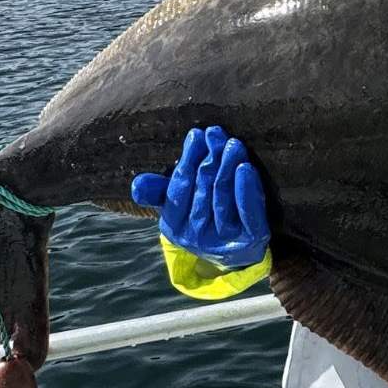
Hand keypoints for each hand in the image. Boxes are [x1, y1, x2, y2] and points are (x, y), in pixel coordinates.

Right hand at [131, 126, 269, 268]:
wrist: (238, 254)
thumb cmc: (206, 219)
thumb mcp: (180, 207)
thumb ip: (159, 192)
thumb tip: (138, 184)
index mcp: (174, 226)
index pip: (179, 186)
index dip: (188, 159)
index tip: (196, 135)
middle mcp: (196, 236)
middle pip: (203, 187)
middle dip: (211, 157)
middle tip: (217, 134)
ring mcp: (223, 240)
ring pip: (223, 195)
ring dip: (228, 166)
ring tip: (233, 144)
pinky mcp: (250, 240)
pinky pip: (248, 212)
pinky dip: (246, 189)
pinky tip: (245, 168)